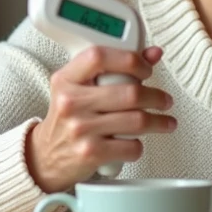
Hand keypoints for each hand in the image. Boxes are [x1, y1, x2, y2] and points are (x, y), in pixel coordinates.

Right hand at [26, 45, 174, 192]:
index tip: (145, 69)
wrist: (45, 157)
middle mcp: (71, 102)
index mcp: (66, 79)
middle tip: (164, 100)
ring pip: (136, 120)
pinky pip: (131, 146)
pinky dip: (139, 145)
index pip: (99, 56)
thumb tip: (153, 54)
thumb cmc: (68, 119)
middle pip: (129, 93)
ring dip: (158, 121)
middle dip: (156, 97)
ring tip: (165, 121)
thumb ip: (114, 68)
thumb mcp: (80, 88)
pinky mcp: (90, 153)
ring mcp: (80, 129)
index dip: (130, 59)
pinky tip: (136, 142)